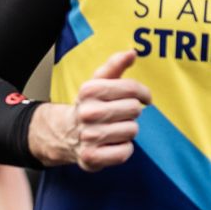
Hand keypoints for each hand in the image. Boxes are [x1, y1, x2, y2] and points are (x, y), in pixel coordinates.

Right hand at [35, 49, 149, 171]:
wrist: (66, 133)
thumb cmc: (90, 105)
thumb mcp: (98, 82)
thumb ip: (115, 65)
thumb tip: (132, 52)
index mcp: (89, 90)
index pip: (131, 89)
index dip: (143, 93)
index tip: (144, 98)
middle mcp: (87, 113)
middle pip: (134, 110)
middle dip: (131, 112)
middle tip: (120, 115)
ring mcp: (88, 136)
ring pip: (132, 131)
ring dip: (128, 131)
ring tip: (114, 129)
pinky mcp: (91, 157)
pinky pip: (124, 152)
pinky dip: (123, 149)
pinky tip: (113, 144)